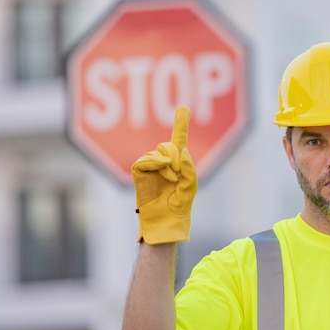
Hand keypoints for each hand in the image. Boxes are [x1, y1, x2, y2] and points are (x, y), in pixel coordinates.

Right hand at [131, 107, 197, 243]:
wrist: (165, 221)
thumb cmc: (179, 206)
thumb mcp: (191, 186)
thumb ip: (190, 168)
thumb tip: (181, 151)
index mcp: (178, 163)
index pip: (179, 139)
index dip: (181, 123)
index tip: (184, 108)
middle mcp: (163, 161)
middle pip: (168, 144)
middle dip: (175, 155)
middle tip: (179, 172)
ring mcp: (150, 166)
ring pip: (157, 151)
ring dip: (167, 164)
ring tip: (171, 180)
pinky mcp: (139, 172)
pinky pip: (145, 160)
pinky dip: (156, 165)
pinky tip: (165, 177)